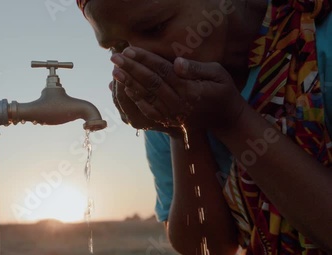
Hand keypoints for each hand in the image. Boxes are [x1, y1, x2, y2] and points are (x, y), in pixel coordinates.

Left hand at [110, 47, 245, 131]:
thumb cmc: (222, 91)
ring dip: (128, 83)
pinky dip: (134, 99)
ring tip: (114, 71)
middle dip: (130, 68)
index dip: (144, 59)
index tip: (129, 49)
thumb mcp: (218, 74)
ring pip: (145, 97)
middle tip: (115, 57)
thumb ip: (197, 68)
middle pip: (150, 83)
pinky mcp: (167, 120)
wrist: (224, 119)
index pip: (162, 71)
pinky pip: (147, 110)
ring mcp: (171, 114)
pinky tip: (123, 88)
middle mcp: (178, 104)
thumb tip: (176, 63)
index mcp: (190, 90)